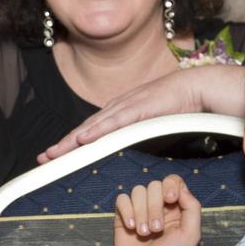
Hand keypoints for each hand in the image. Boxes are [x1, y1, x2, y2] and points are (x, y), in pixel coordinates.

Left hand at [39, 65, 244, 162]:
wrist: (201, 87)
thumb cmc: (180, 107)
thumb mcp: (153, 127)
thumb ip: (139, 137)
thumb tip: (129, 153)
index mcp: (122, 112)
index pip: (92, 130)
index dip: (72, 144)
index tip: (54, 157)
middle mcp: (120, 107)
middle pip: (86, 128)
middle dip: (64, 144)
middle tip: (43, 158)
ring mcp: (129, 105)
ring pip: (95, 126)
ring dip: (73, 140)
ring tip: (55, 153)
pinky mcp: (141, 107)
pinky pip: (115, 122)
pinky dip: (98, 130)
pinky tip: (84, 139)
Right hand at [113, 175, 200, 245]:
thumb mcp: (191, 234)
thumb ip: (192, 207)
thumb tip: (181, 188)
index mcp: (176, 206)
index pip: (173, 181)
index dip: (170, 185)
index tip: (170, 199)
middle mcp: (158, 204)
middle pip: (154, 185)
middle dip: (154, 207)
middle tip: (156, 229)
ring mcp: (139, 208)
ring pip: (138, 191)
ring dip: (141, 212)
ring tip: (144, 233)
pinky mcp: (123, 215)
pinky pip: (122, 199)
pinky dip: (127, 212)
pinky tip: (131, 228)